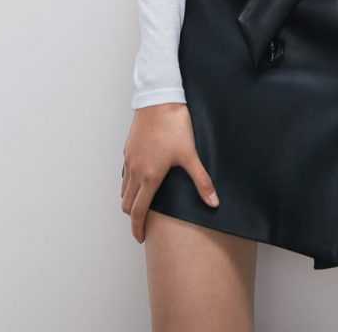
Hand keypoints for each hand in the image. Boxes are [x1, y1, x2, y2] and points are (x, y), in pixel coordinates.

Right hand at [121, 103, 219, 242]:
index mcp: (149, 177)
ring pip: (124, 188)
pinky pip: (125, 172)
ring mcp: (130, 159)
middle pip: (127, 203)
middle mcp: (135, 171)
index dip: (138, 228)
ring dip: (130, 199)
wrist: (158, 100)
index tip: (141, 238)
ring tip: (142, 203)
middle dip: (133, 216)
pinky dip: (129, 182)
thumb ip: (202, 181)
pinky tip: (140, 178)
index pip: (138, 211)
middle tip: (142, 223)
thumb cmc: (174, 125)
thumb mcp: (190, 155)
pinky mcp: (128, 148)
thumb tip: (213, 202)